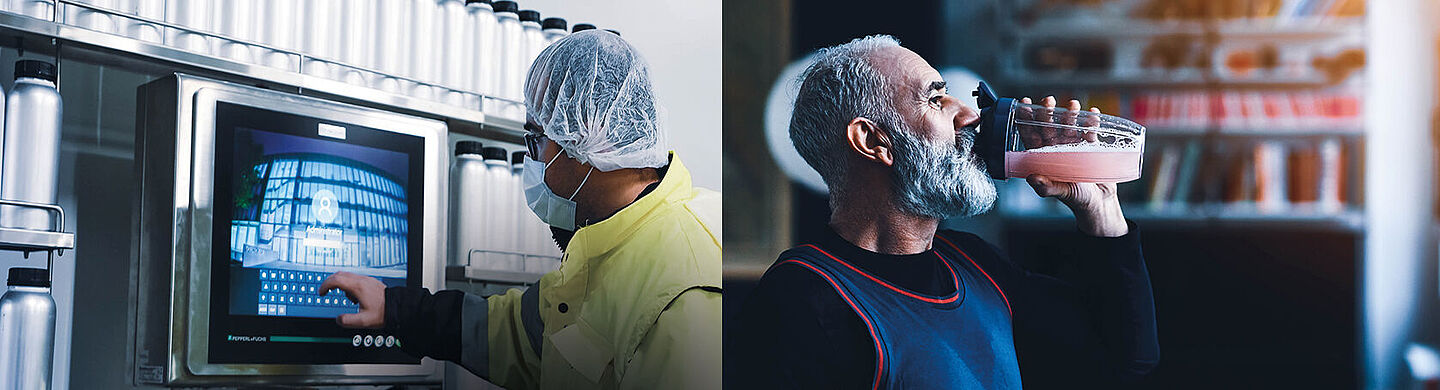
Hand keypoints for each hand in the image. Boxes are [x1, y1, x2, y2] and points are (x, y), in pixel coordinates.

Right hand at [319, 271, 386, 328]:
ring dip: (341, 284)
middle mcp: (362, 280)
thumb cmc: (383, 312)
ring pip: (348, 276)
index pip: (336, 280)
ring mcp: (367, 280)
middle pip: (340, 274)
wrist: (398, 307)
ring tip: (349, 300)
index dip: (325, 285)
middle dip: (330, 283)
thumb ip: (348, 321)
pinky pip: (355, 279)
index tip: (321, 292)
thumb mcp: (363, 321)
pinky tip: (356, 298)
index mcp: (358, 287)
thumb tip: (338, 319)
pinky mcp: (371, 282)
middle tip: (326, 292)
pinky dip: (349, 285)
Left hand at [1022, 96, 1127, 236]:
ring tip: (1073, 105)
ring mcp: (1073, 146)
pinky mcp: (1091, 147)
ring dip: (1070, 114)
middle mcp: (1056, 149)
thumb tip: (1032, 178)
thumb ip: (1047, 187)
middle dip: (1048, 113)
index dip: (1025, 120)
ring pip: (1069, 126)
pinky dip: (1091, 122)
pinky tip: (1093, 113)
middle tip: (1048, 101)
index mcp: (1044, 157)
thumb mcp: (1061, 192)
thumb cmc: (1076, 199)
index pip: (1031, 136)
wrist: (1100, 203)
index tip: (1023, 105)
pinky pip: (1090, 131)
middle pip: (1049, 126)